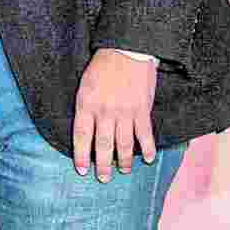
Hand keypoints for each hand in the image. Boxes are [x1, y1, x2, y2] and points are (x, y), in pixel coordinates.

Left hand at [72, 49, 160, 181]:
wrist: (127, 49)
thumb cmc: (102, 66)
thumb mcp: (85, 85)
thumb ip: (85, 107)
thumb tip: (86, 130)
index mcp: (86, 104)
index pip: (81, 136)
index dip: (81, 155)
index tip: (81, 169)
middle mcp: (105, 112)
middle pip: (103, 145)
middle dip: (103, 165)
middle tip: (103, 179)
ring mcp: (125, 112)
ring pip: (124, 144)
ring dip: (123, 161)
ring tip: (123, 171)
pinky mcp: (142, 110)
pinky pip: (144, 134)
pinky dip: (147, 149)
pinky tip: (148, 159)